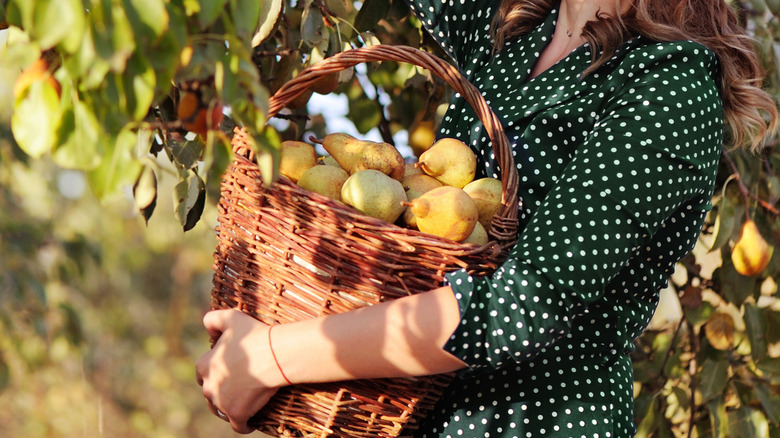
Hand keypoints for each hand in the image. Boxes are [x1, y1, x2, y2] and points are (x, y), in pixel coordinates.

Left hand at [195, 309, 281, 433]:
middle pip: (209, 393)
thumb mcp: (231, 317)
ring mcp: (221, 402)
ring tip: (241, 404)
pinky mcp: (237, 414)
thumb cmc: (255, 335)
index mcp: (204, 365)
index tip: (227, 370)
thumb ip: (213, 318)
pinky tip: (250, 422)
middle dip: (220, 391)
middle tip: (236, 387)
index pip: (202, 372)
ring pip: (221, 410)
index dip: (214, 371)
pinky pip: (238, 426)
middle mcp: (208, 386)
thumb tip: (206, 325)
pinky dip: (244, 425)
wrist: (275, 355)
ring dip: (228, 408)